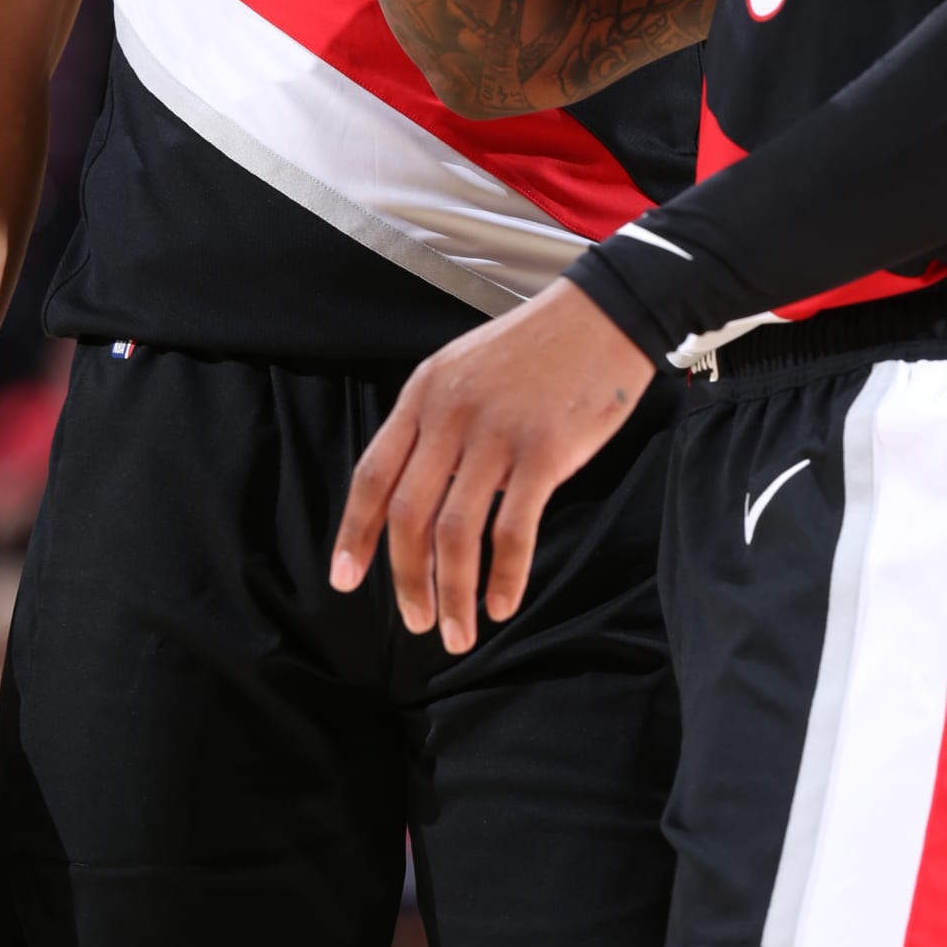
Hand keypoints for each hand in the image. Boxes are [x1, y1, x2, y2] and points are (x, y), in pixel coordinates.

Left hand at [331, 283, 655, 652]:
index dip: (355, 533)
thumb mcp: (465, 369)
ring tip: (457, 632)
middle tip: (416, 621)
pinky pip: (514, 531)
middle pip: (409, 514)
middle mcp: (452, 414)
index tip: (344, 578)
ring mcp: (498, 434)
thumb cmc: (535, 348)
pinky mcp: (545, 452)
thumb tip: (421, 496)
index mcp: (425, 393)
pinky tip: (503, 603)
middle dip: (407, 579)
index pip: (373, 474)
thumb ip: (436, 425)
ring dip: (453, 593)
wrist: (601, 314)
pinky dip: (505, 577)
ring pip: (456, 533)